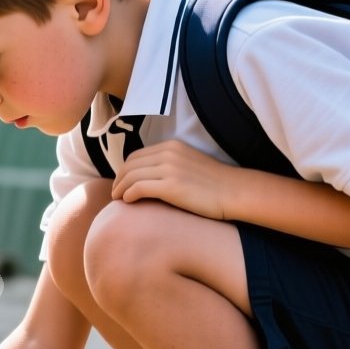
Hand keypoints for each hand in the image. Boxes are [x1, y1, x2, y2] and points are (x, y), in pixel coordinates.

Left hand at [111, 141, 246, 219]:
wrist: (234, 191)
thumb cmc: (214, 184)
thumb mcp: (189, 164)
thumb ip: (170, 165)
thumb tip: (150, 177)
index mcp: (171, 146)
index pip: (136, 155)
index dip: (124, 169)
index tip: (121, 182)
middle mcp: (168, 154)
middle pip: (130, 165)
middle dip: (118, 179)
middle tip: (115, 193)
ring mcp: (169, 169)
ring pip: (131, 176)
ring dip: (120, 188)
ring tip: (118, 199)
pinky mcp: (171, 186)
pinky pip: (139, 188)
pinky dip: (129, 195)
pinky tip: (128, 202)